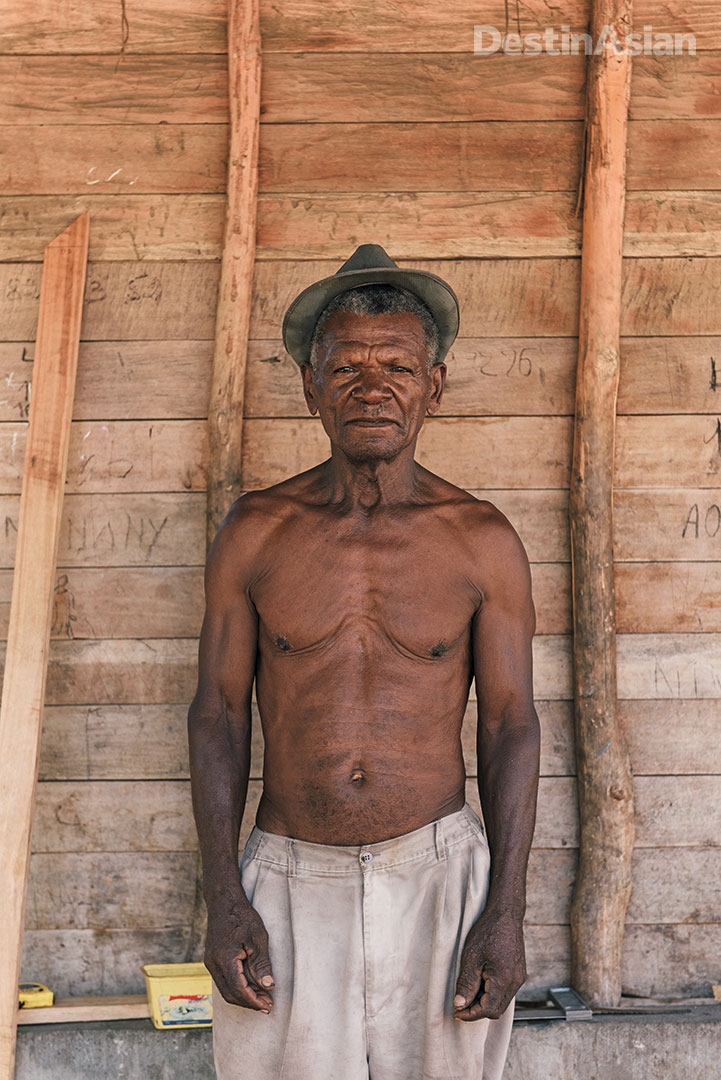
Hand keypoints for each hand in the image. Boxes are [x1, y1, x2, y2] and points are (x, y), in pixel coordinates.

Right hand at [205, 898, 274, 1012]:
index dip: (254, 1001)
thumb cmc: (242, 916)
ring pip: (225, 989)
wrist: (223, 901)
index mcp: (224, 959)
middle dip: (249, 1003)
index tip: (268, 1005)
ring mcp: (210, 962)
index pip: (239, 990)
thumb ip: (262, 964)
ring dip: (243, 996)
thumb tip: (268, 986)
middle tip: (267, 1005)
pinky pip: (223, 980)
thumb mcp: (258, 938)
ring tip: (262, 996)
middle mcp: (213, 964)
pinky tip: (250, 985)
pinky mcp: (212, 959)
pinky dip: (237, 986)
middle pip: (230, 994)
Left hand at [453, 908, 525, 1020]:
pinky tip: (480, 982)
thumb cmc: (488, 931)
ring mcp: (519, 978)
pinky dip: (492, 994)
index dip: (470, 1014)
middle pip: (496, 1010)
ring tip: (468, 992)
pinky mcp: (518, 973)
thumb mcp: (471, 957)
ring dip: (484, 1003)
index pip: (487, 1010)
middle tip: (460, 1004)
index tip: (456, 1012)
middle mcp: (515, 982)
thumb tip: (460, 1004)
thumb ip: (466, 983)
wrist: (505, 914)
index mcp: (504, 980)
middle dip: (477, 1011)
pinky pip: (505, 992)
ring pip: (501, 1002)